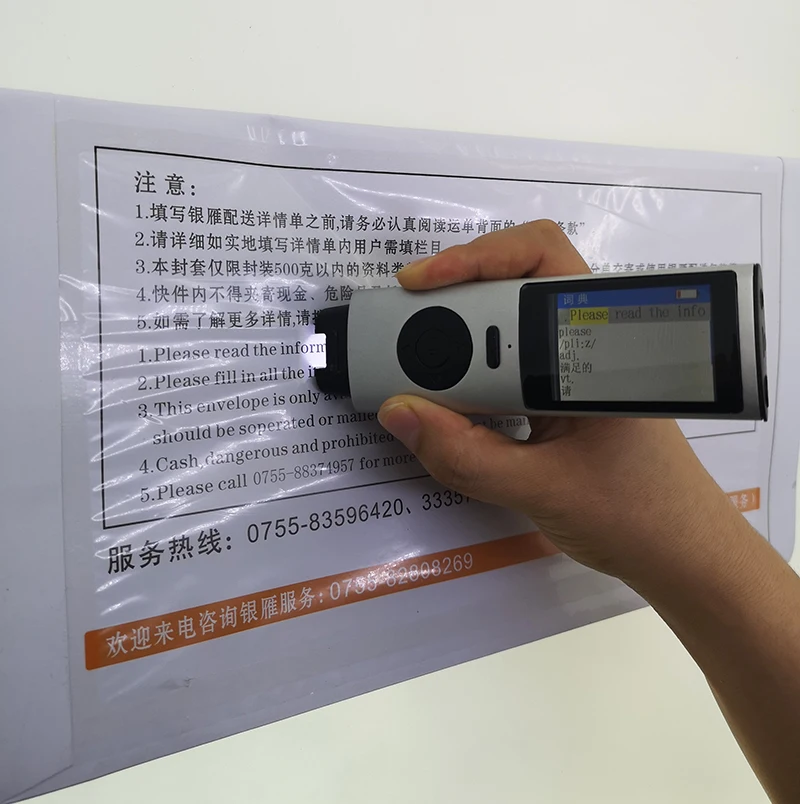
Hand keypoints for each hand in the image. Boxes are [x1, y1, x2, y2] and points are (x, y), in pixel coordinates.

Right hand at [378, 220, 732, 582]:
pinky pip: (513, 364)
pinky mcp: (566, 395)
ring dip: (464, 333)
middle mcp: (592, 341)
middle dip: (459, 292)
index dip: (475, 258)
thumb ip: (466, 455)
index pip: (539, 259)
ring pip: (513, 324)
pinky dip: (475, 369)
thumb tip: (400, 414)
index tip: (419, 285)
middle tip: (407, 320)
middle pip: (518, 280)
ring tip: (418, 355)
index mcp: (602, 342)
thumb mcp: (541, 490)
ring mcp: (578, 368)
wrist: (683, 554)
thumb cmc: (636, 517)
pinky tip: (450, 392)